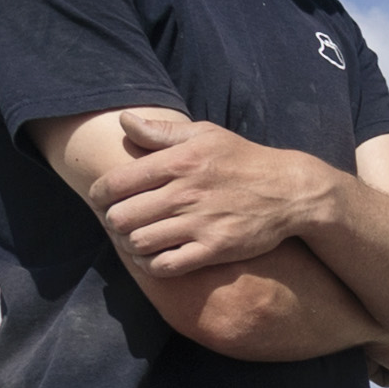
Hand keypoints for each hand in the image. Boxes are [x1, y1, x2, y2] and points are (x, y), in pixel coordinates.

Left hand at [93, 108, 334, 274]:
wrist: (289, 191)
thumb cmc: (242, 160)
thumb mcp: (205, 134)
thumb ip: (161, 131)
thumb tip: (124, 121)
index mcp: (178, 161)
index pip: (117, 182)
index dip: (99, 195)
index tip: (101, 199)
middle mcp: (186, 193)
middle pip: (122, 217)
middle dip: (114, 222)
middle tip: (120, 222)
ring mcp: (200, 223)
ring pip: (140, 243)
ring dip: (132, 244)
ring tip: (137, 239)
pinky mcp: (215, 249)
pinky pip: (167, 265)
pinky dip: (153, 265)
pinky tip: (156, 257)